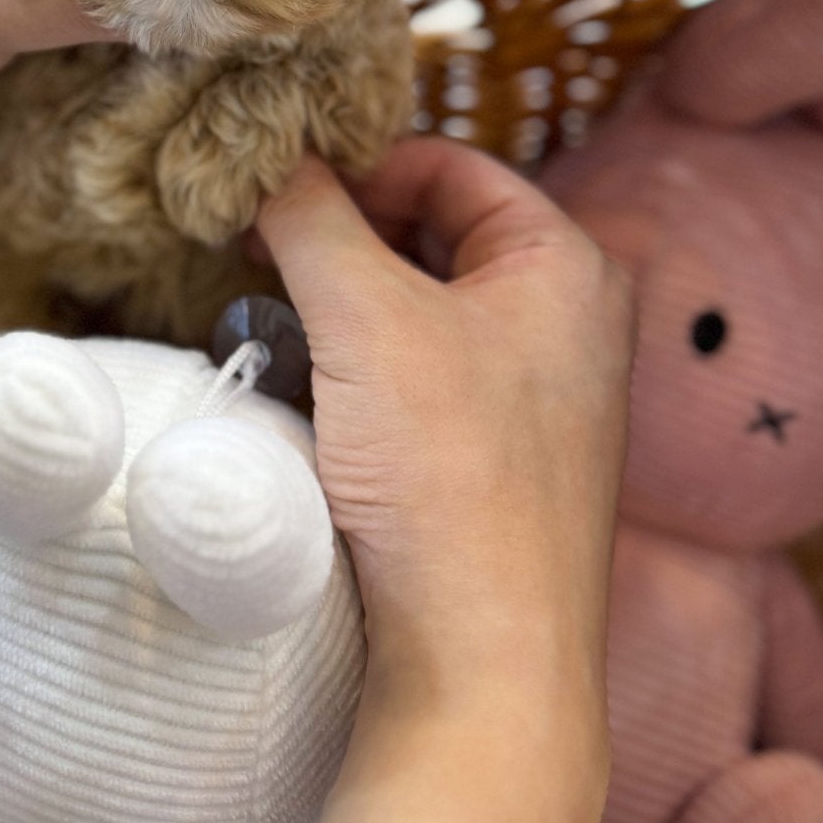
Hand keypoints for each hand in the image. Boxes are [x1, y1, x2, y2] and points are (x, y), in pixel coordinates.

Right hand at [256, 139, 634, 731]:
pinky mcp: (498, 464)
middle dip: (341, 234)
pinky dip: (360, 367)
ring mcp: (536, 399)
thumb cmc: (451, 478)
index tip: (274, 185)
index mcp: (565, 267)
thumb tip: (266, 157)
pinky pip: (420, 379)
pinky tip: (308, 386)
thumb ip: (311, 216)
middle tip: (256, 245)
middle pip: (433, 234)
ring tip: (273, 314)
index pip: (449, 165)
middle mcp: (566, 324)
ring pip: (419, 309)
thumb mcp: (366, 316)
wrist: (483, 665)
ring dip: (342, 302)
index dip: (357, 163)